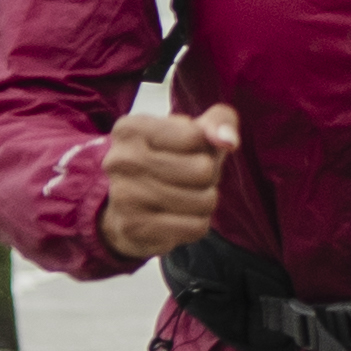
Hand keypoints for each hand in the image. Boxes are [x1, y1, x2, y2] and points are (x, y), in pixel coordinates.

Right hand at [97, 104, 240, 255]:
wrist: (126, 210)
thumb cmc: (168, 161)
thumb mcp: (194, 132)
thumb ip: (219, 121)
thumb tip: (229, 140)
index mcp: (130, 128)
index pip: (195, 136)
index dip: (204, 146)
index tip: (185, 150)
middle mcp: (121, 160)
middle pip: (203, 169)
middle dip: (208, 176)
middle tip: (187, 178)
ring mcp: (123, 196)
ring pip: (203, 201)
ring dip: (204, 201)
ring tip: (184, 197)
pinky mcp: (134, 229)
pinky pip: (196, 227)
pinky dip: (196, 224)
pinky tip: (178, 218)